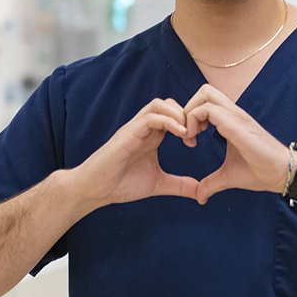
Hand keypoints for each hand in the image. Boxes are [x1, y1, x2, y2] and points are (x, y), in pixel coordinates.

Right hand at [75, 98, 198, 207]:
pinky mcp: (128, 133)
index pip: (174, 114)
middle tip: (197, 135)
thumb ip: (179, 185)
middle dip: (187, 115)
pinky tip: (181, 135)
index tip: (198, 140)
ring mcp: (135, 128)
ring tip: (188, 134)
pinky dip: (169, 121)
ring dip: (178, 115)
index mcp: (153, 135)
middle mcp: (145, 128)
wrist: (95, 190)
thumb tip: (201, 193)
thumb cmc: (122, 184)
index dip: (190, 122)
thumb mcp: (158, 184)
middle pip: (169, 103)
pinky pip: (151, 117)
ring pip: (160, 104)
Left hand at [184, 84, 288, 203]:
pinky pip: (208, 109)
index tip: (190, 140)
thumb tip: (199, 196)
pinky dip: (194, 120)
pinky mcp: (235, 123)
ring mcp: (235, 116)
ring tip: (191, 136)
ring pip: (205, 94)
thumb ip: (211, 183)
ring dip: (191, 113)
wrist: (281, 172)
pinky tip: (195, 141)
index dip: (191, 117)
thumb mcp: (228, 176)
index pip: (206, 102)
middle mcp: (233, 113)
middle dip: (189, 109)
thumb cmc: (259, 171)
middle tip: (188, 134)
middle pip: (205, 91)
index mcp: (231, 121)